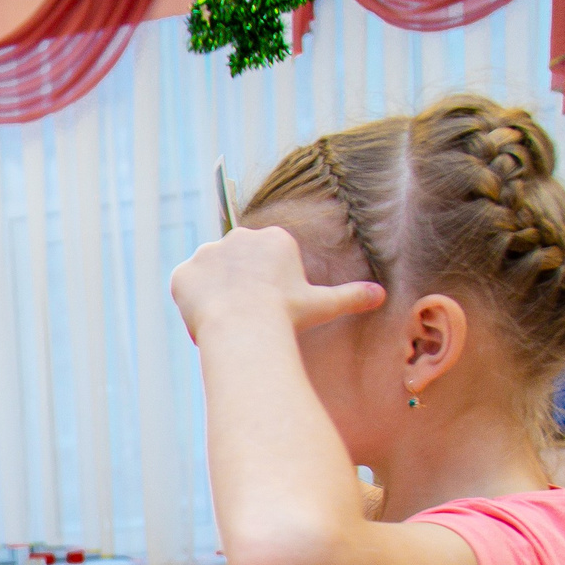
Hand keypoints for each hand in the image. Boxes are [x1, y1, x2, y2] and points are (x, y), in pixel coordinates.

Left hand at [170, 226, 384, 340]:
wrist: (246, 328)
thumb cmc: (287, 317)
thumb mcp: (322, 305)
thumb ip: (350, 296)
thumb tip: (382, 295)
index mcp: (273, 238)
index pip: (264, 261)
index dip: (265, 288)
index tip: (268, 307)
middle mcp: (238, 236)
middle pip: (236, 266)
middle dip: (240, 289)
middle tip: (248, 317)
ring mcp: (207, 252)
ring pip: (209, 277)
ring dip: (214, 296)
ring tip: (228, 321)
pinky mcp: (183, 271)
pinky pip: (185, 288)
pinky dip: (191, 304)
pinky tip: (206, 319)